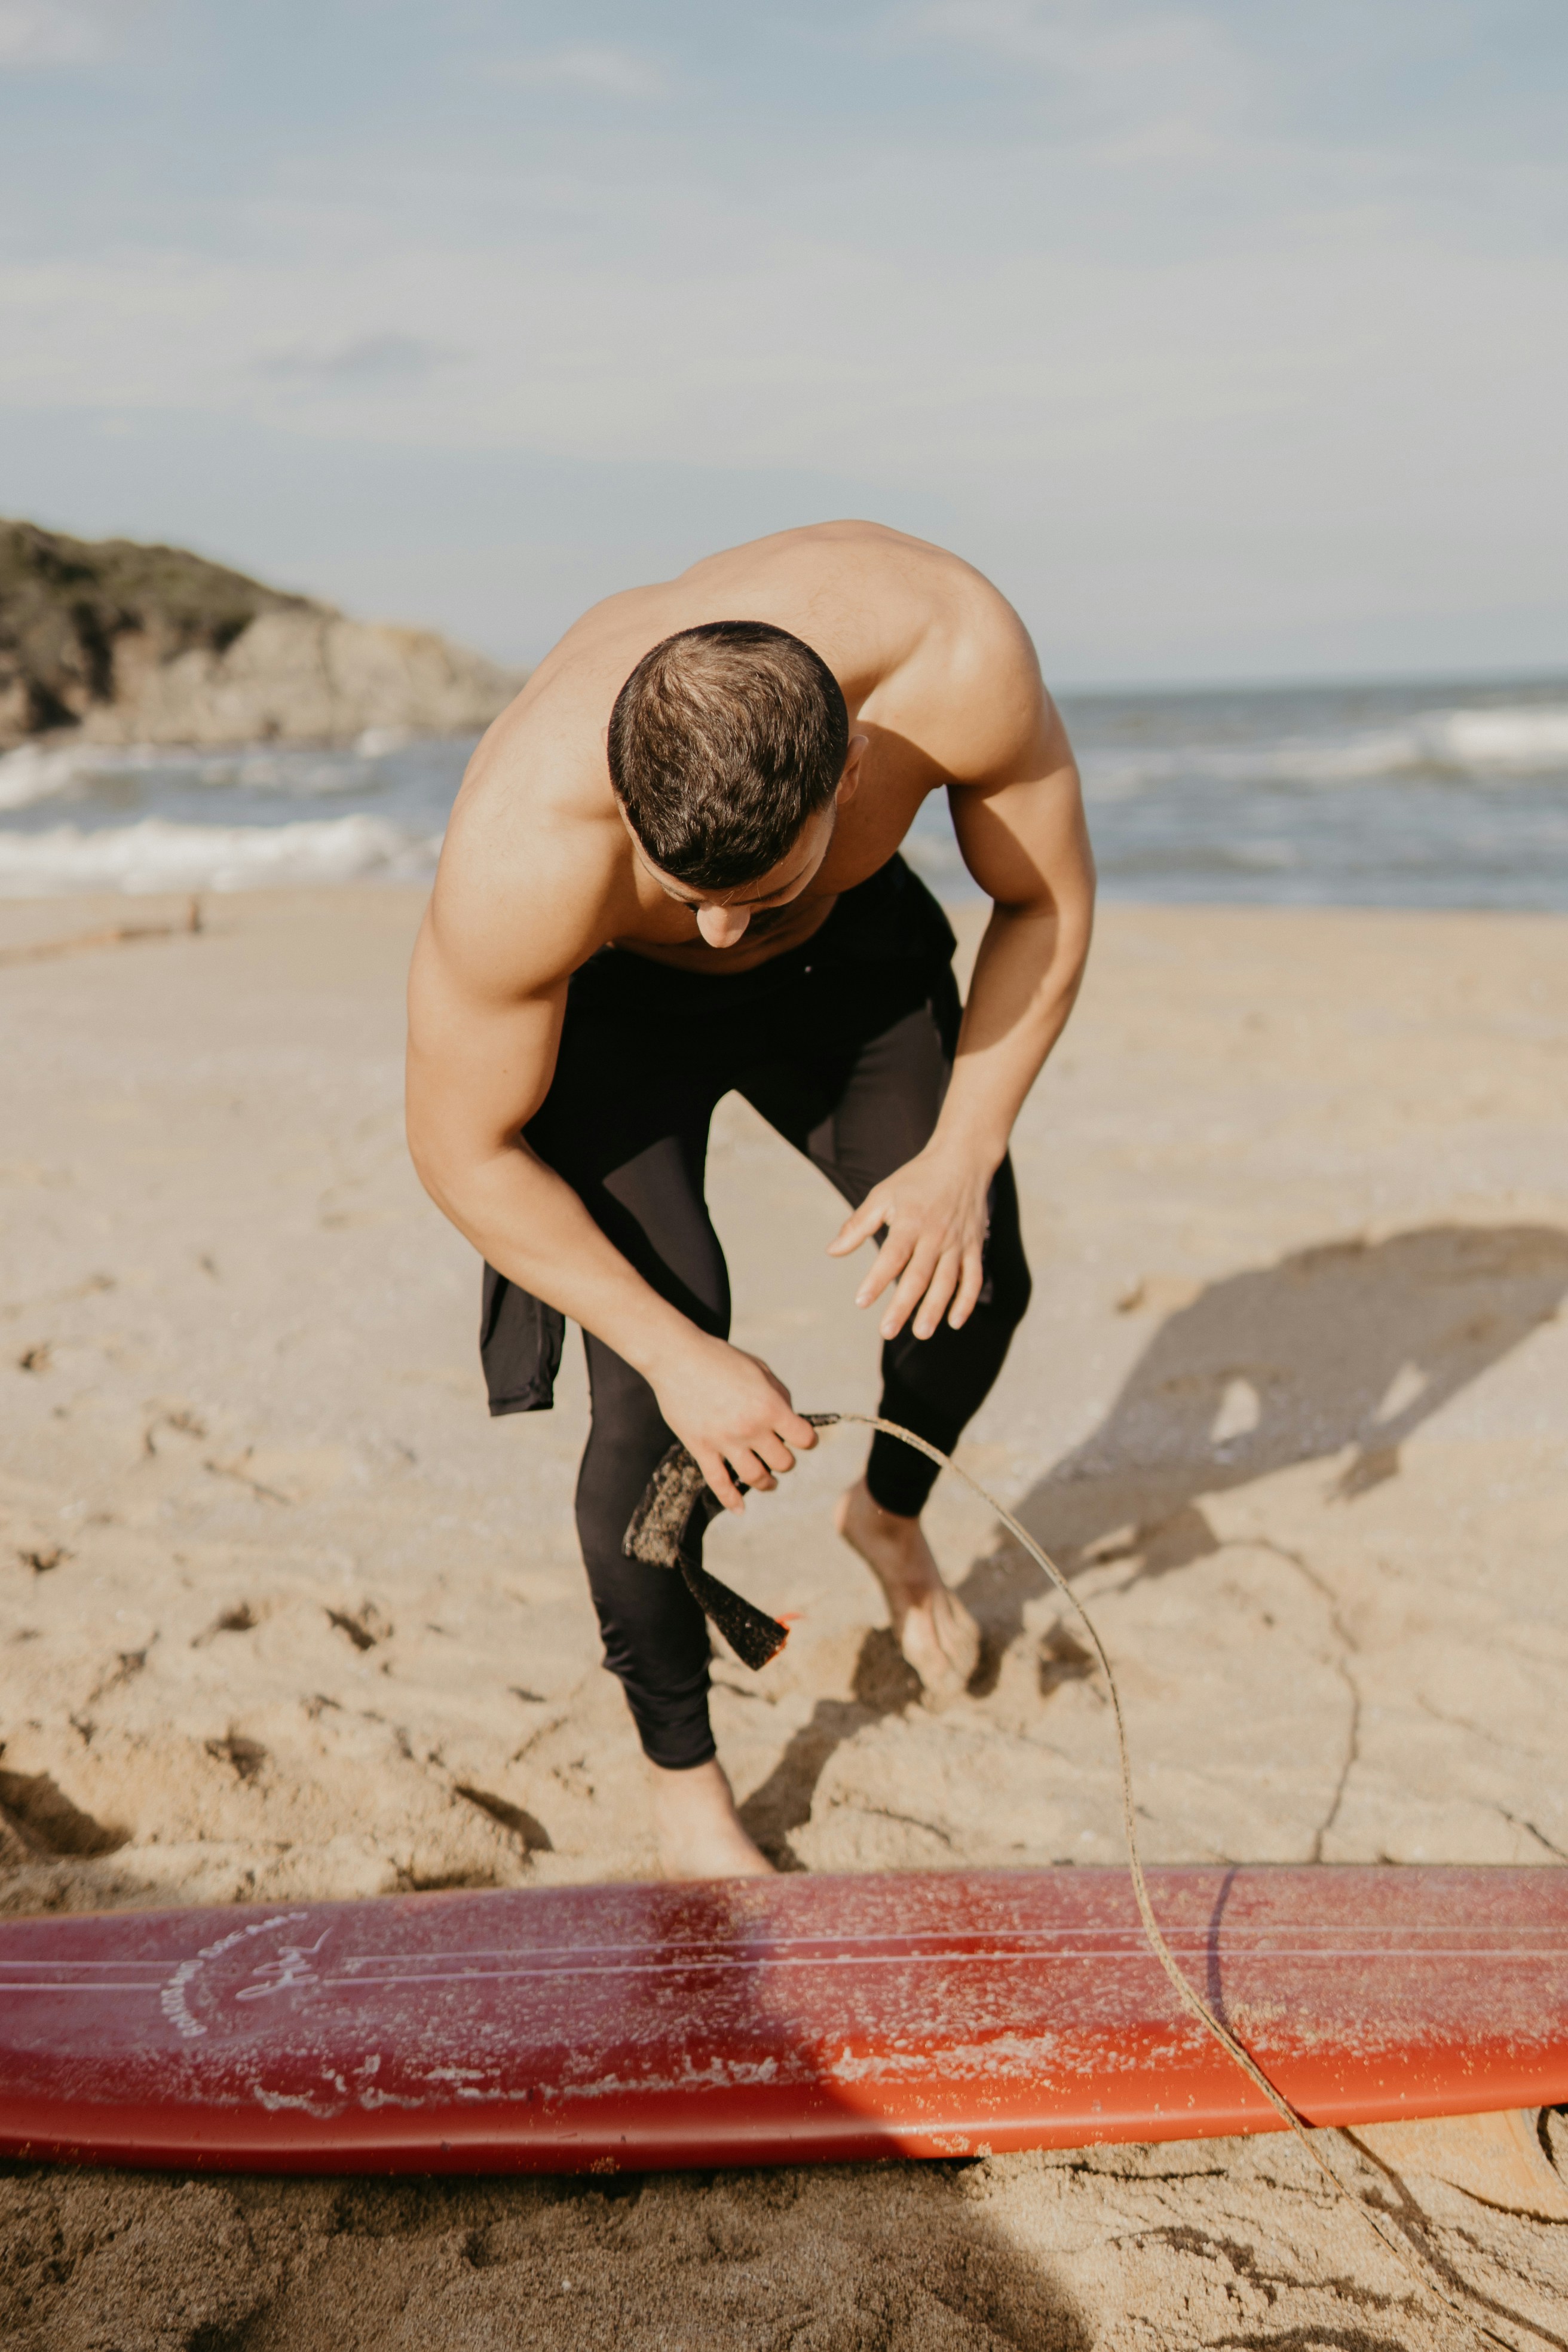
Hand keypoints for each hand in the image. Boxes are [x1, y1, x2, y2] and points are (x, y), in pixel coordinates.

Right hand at [648, 1330, 817, 1512]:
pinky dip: (731, 1500)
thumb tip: (789, 1418)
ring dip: (766, 1482)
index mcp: (770, 1406)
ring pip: (756, 1478)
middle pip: (783, 1462)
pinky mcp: (701, 1449)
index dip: (807, 1439)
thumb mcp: (760, 1369)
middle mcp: (751, 1428)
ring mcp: (725, 1442)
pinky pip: (719, 1484)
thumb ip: (779, 1395)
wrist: (677, 1357)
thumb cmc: (720, 1358)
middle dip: (784, 1460)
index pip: (804, 1438)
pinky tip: (740, 1509)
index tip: (802, 1438)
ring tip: (768, 1481)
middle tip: (778, 1454)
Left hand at [827, 1142, 995, 1341]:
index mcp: (910, 1221)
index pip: (892, 1256)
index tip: (861, 1302)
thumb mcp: (883, 1195)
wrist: (962, 1160)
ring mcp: (958, 1243)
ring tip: (921, 1333)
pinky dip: (966, 1301)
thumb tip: (832, 1251)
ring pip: (947, 1281)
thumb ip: (858, 1224)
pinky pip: (973, 1278)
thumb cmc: (916, 1180)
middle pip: (919, 1276)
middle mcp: (935, 1235)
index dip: (877, 1280)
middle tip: (887, 1331)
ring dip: (935, 1309)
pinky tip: (954, 1322)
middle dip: (903, 1306)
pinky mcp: (974, 1247)